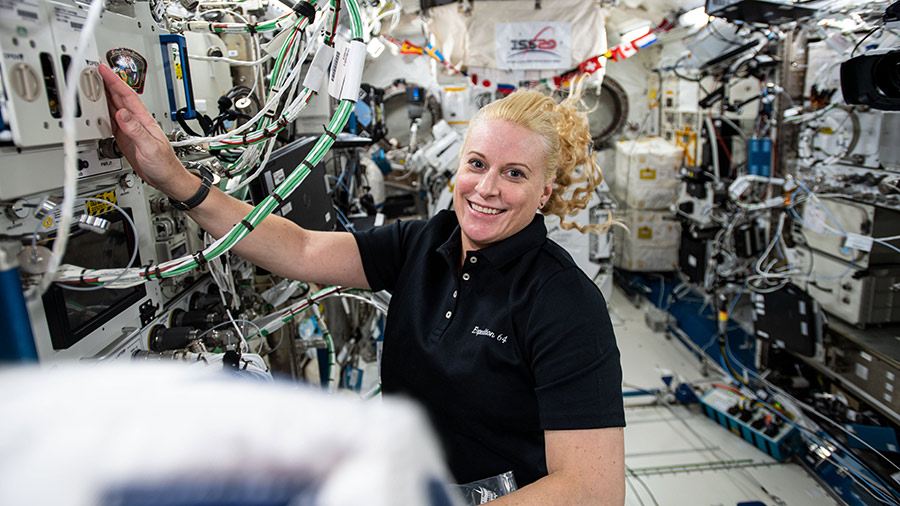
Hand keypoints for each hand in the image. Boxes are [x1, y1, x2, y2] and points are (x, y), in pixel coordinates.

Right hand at [99, 64, 192, 195]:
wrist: (167, 179)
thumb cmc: (165, 164)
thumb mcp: (150, 147)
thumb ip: (135, 130)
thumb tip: (121, 113)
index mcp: (143, 120)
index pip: (127, 95)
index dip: (114, 81)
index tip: (102, 69)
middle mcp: (136, 122)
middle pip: (118, 97)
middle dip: (106, 82)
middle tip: (92, 70)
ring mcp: (130, 129)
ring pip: (113, 107)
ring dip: (102, 94)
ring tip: (90, 83)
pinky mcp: (125, 138)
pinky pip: (110, 121)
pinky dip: (101, 112)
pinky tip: (96, 108)